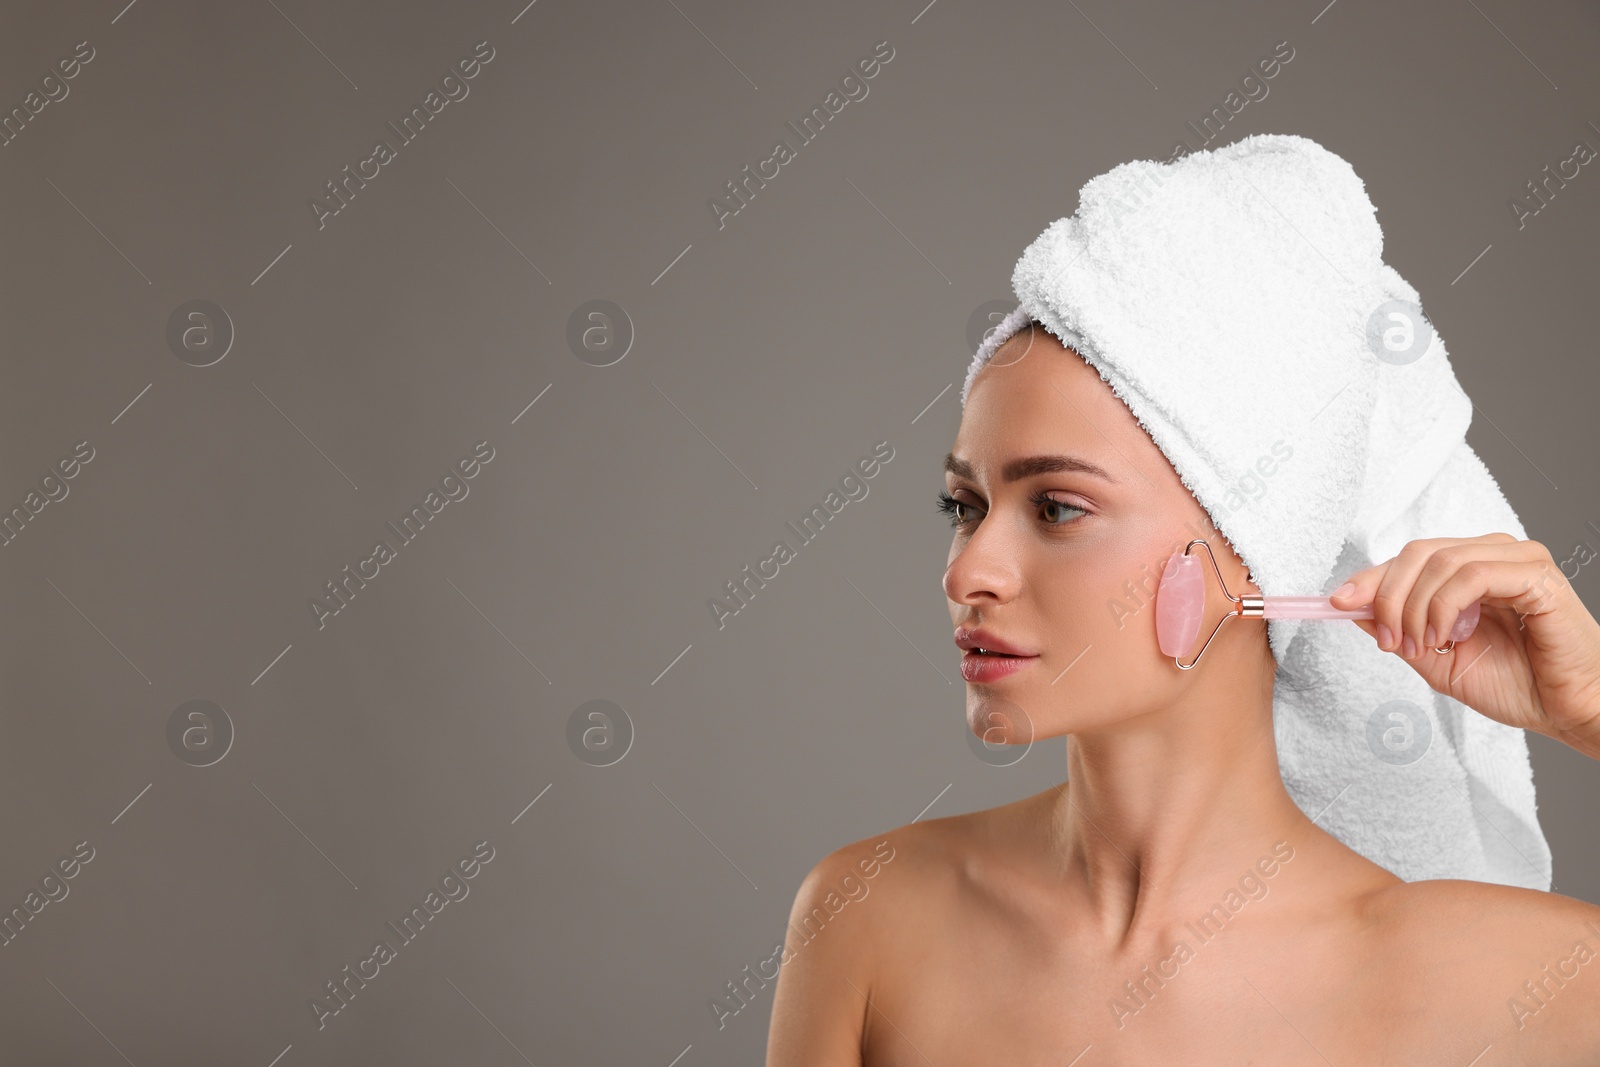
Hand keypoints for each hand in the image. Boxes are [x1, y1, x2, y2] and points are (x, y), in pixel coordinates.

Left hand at [1330, 533, 1599, 759]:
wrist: (1568, 711)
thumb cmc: (1517, 685)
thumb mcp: (1438, 659)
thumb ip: (1397, 630)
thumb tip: (1351, 607)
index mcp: (1470, 568)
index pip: (1408, 559)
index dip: (1369, 579)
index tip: (1337, 603)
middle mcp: (1493, 554)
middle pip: (1416, 553)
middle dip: (1387, 598)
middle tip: (1388, 640)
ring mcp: (1517, 560)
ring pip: (1439, 561)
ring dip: (1414, 607)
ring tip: (1419, 645)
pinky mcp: (1536, 576)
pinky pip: (1472, 575)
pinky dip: (1444, 606)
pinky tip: (1445, 636)